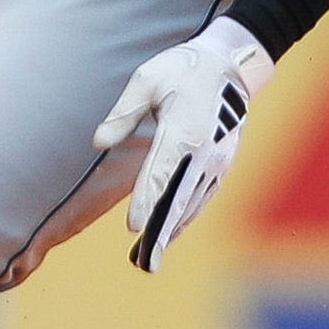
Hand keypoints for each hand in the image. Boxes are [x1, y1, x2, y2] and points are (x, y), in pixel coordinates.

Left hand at [92, 18, 274, 272]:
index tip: (133, 228)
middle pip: (179, 198)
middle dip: (161, 232)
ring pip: (192, 202)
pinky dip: (187, 216)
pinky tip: (172, 231)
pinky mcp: (223, 163)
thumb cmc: (181, 69)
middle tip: (146, 262)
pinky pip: (203, 195)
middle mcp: (204, 151)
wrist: (230, 65)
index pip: (160, 173)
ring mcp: (217, 160)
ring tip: (152, 257)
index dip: (145, 201)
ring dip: (172, 230)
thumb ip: (123, 113)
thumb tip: (97, 142)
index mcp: (182, 130)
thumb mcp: (147, 80)